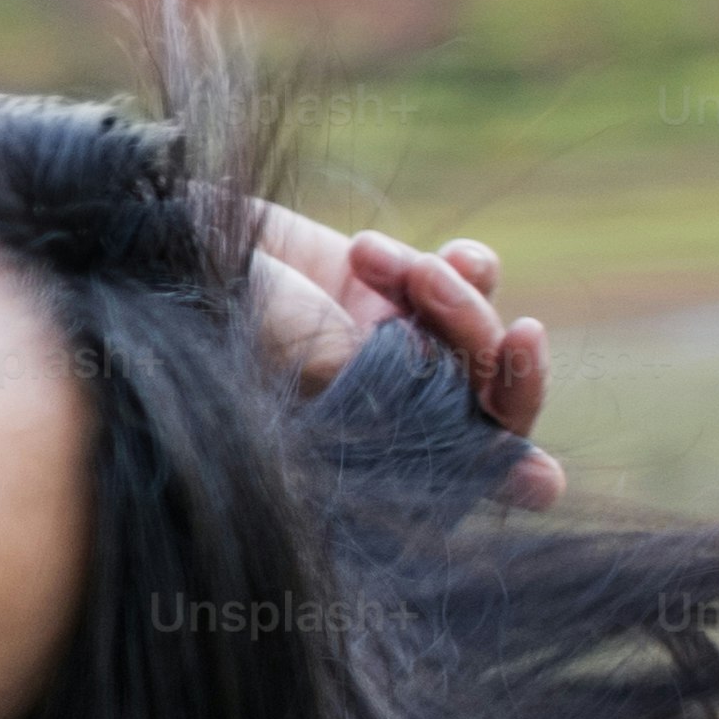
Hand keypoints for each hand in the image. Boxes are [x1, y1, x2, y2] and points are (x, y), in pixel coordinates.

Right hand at [246, 205, 559, 505]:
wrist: (175, 241)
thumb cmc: (223, 317)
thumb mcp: (310, 364)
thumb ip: (409, 398)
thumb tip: (522, 464)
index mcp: (362, 449)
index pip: (457, 473)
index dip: (508, 473)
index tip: (543, 477)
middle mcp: (382, 405)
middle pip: (485, 397)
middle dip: (501, 363)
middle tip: (518, 335)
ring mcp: (387, 345)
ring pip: (476, 327)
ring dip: (452, 295)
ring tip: (378, 261)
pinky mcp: (386, 288)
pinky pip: (464, 276)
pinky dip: (452, 263)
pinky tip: (389, 250)